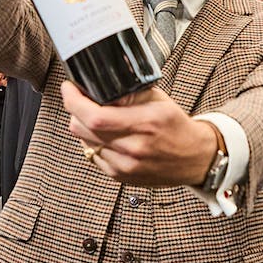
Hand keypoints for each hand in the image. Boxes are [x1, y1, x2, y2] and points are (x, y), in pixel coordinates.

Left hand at [61, 81, 215, 187]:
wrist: (193, 158)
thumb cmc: (175, 125)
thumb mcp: (157, 100)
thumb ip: (127, 93)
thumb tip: (98, 86)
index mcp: (144, 124)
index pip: (95, 116)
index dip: (74, 101)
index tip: (69, 88)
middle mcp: (132, 148)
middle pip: (82, 129)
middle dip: (75, 109)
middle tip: (81, 98)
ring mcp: (124, 166)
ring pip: (83, 142)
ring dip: (83, 125)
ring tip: (96, 116)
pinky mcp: (119, 176)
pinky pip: (92, 154)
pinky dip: (92, 141)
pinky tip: (105, 133)